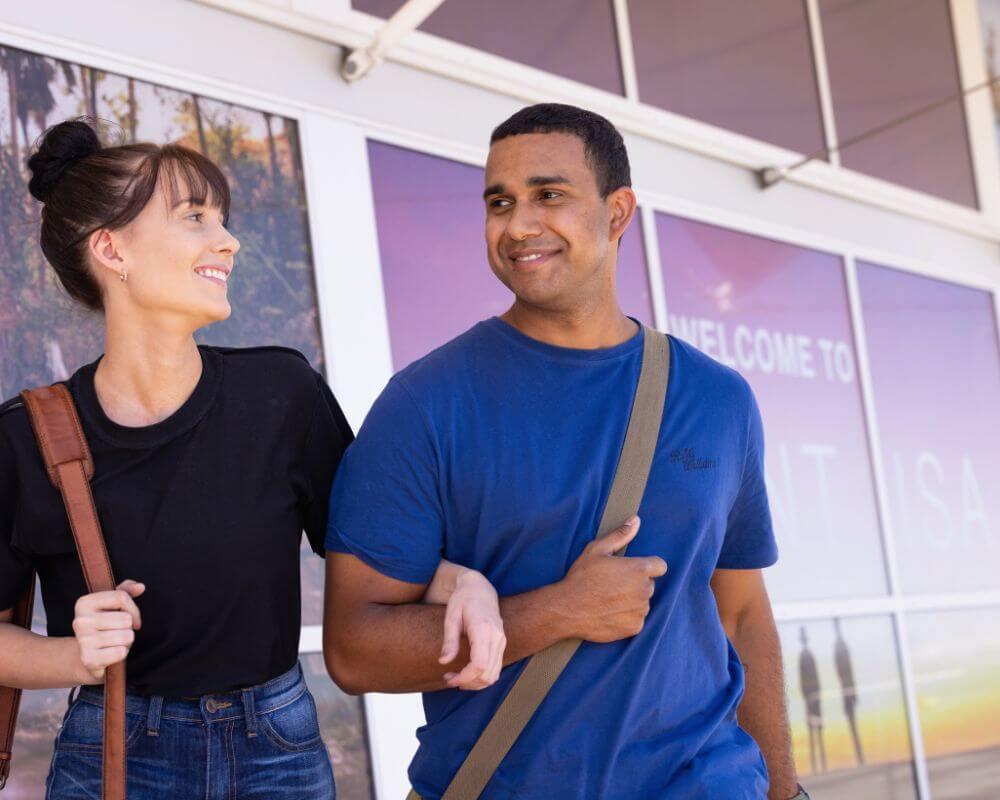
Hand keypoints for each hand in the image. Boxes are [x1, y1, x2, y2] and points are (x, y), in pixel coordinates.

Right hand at [71, 579, 144, 682]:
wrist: (87, 658)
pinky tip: (111, 654)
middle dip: (128, 628)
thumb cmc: (103, 627)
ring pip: (126, 636)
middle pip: (125, 619)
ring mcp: (83, 640)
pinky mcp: (89, 659)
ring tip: (114, 643)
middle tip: (118, 633)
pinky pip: (121, 652)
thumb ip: (125, 591)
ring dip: (126, 641)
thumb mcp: (111, 606)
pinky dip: (121, 654)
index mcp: (84, 603)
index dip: (133, 609)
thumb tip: (140, 587)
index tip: (132, 619)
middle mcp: (80, 621)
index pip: (121, 597)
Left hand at [439, 570, 505, 690]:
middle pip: (487, 674)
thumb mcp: (451, 617)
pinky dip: (482, 678)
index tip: (449, 678)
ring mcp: (502, 641)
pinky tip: (467, 673)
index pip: (479, 664)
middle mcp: (497, 637)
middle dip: (467, 683)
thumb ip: (449, 640)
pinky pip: (496, 669)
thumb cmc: (462, 600)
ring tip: (456, 678)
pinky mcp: (501, 645)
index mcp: (483, 629)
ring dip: (475, 683)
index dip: (465, 677)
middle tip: (448, 678)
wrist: (480, 589)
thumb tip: (443, 662)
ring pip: (493, 675)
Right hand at [559, 517, 666, 642]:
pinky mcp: (635, 627)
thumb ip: (620, 535)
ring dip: (632, 601)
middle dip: (636, 583)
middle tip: (613, 584)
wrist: (567, 609)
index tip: (631, 570)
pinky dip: (627, 617)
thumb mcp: (597, 550)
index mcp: (639, 569)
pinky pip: (637, 619)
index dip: (647, 566)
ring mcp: (641, 611)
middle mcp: (645, 591)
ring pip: (642, 602)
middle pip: (649, 584)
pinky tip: (609, 613)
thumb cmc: (581, 577)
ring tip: (609, 599)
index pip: (660, 566)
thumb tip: (636, 520)